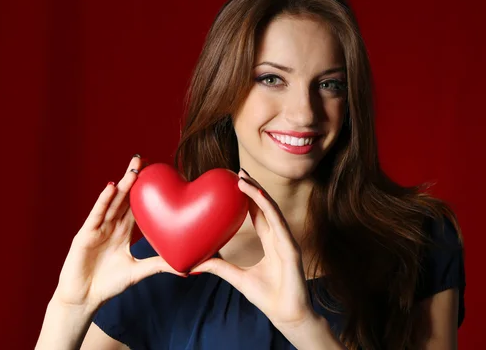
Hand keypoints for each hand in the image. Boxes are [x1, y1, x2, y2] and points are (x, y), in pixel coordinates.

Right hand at [52, 155, 185, 312]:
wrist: (84, 299)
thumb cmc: (109, 285)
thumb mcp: (139, 272)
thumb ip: (160, 266)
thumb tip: (187, 268)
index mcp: (123, 232)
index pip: (136, 206)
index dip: (145, 190)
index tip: (156, 174)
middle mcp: (110, 226)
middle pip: (124, 198)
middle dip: (133, 179)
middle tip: (143, 158)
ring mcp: (97, 228)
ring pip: (112, 202)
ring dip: (123, 184)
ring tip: (133, 167)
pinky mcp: (85, 235)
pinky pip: (97, 215)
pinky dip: (104, 200)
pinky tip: (112, 187)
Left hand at [190, 169, 316, 330]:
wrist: (286, 314)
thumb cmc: (267, 297)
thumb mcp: (237, 277)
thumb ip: (220, 266)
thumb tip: (195, 261)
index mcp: (270, 242)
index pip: (258, 213)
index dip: (249, 196)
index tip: (235, 181)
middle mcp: (279, 237)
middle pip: (265, 205)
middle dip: (253, 186)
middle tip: (237, 170)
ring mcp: (286, 240)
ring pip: (271, 209)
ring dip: (257, 192)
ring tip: (242, 178)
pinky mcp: (291, 247)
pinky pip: (278, 222)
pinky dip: (267, 206)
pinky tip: (257, 194)